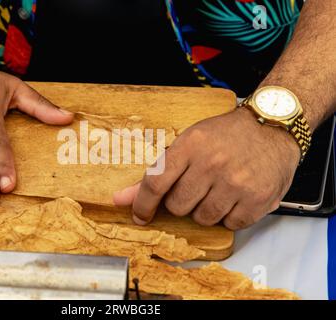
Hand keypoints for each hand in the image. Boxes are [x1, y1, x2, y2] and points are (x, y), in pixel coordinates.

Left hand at [114, 107, 300, 229]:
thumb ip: (156, 174)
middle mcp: (212, 164)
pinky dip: (229, 216)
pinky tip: (235, 196)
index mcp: (190, 145)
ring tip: (218, 189)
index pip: (155, 183)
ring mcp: (236, 183)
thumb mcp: (188, 142)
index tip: (140, 215)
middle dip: (181, 201)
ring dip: (205, 210)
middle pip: (177, 206)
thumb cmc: (226, 135)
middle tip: (196, 186)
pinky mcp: (257, 199)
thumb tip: (122, 198)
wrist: (271, 127)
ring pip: (202, 218)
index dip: (143, 204)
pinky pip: (229, 224)